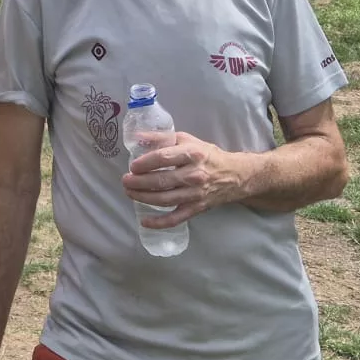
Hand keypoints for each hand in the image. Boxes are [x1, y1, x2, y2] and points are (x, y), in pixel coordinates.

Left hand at [123, 131, 255, 226]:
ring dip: (143, 198)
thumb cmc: (207, 155)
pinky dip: (159, 222)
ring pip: (165, 199)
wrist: (234, 175)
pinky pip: (175, 218)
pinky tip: (144, 221)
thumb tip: (138, 137)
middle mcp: (194, 174)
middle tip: (125, 181)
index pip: (163, 158)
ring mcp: (195, 194)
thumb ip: (162, 138)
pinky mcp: (196, 208)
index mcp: (192, 154)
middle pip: (161, 180)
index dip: (145, 163)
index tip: (132, 166)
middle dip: (139, 182)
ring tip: (129, 193)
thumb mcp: (187, 140)